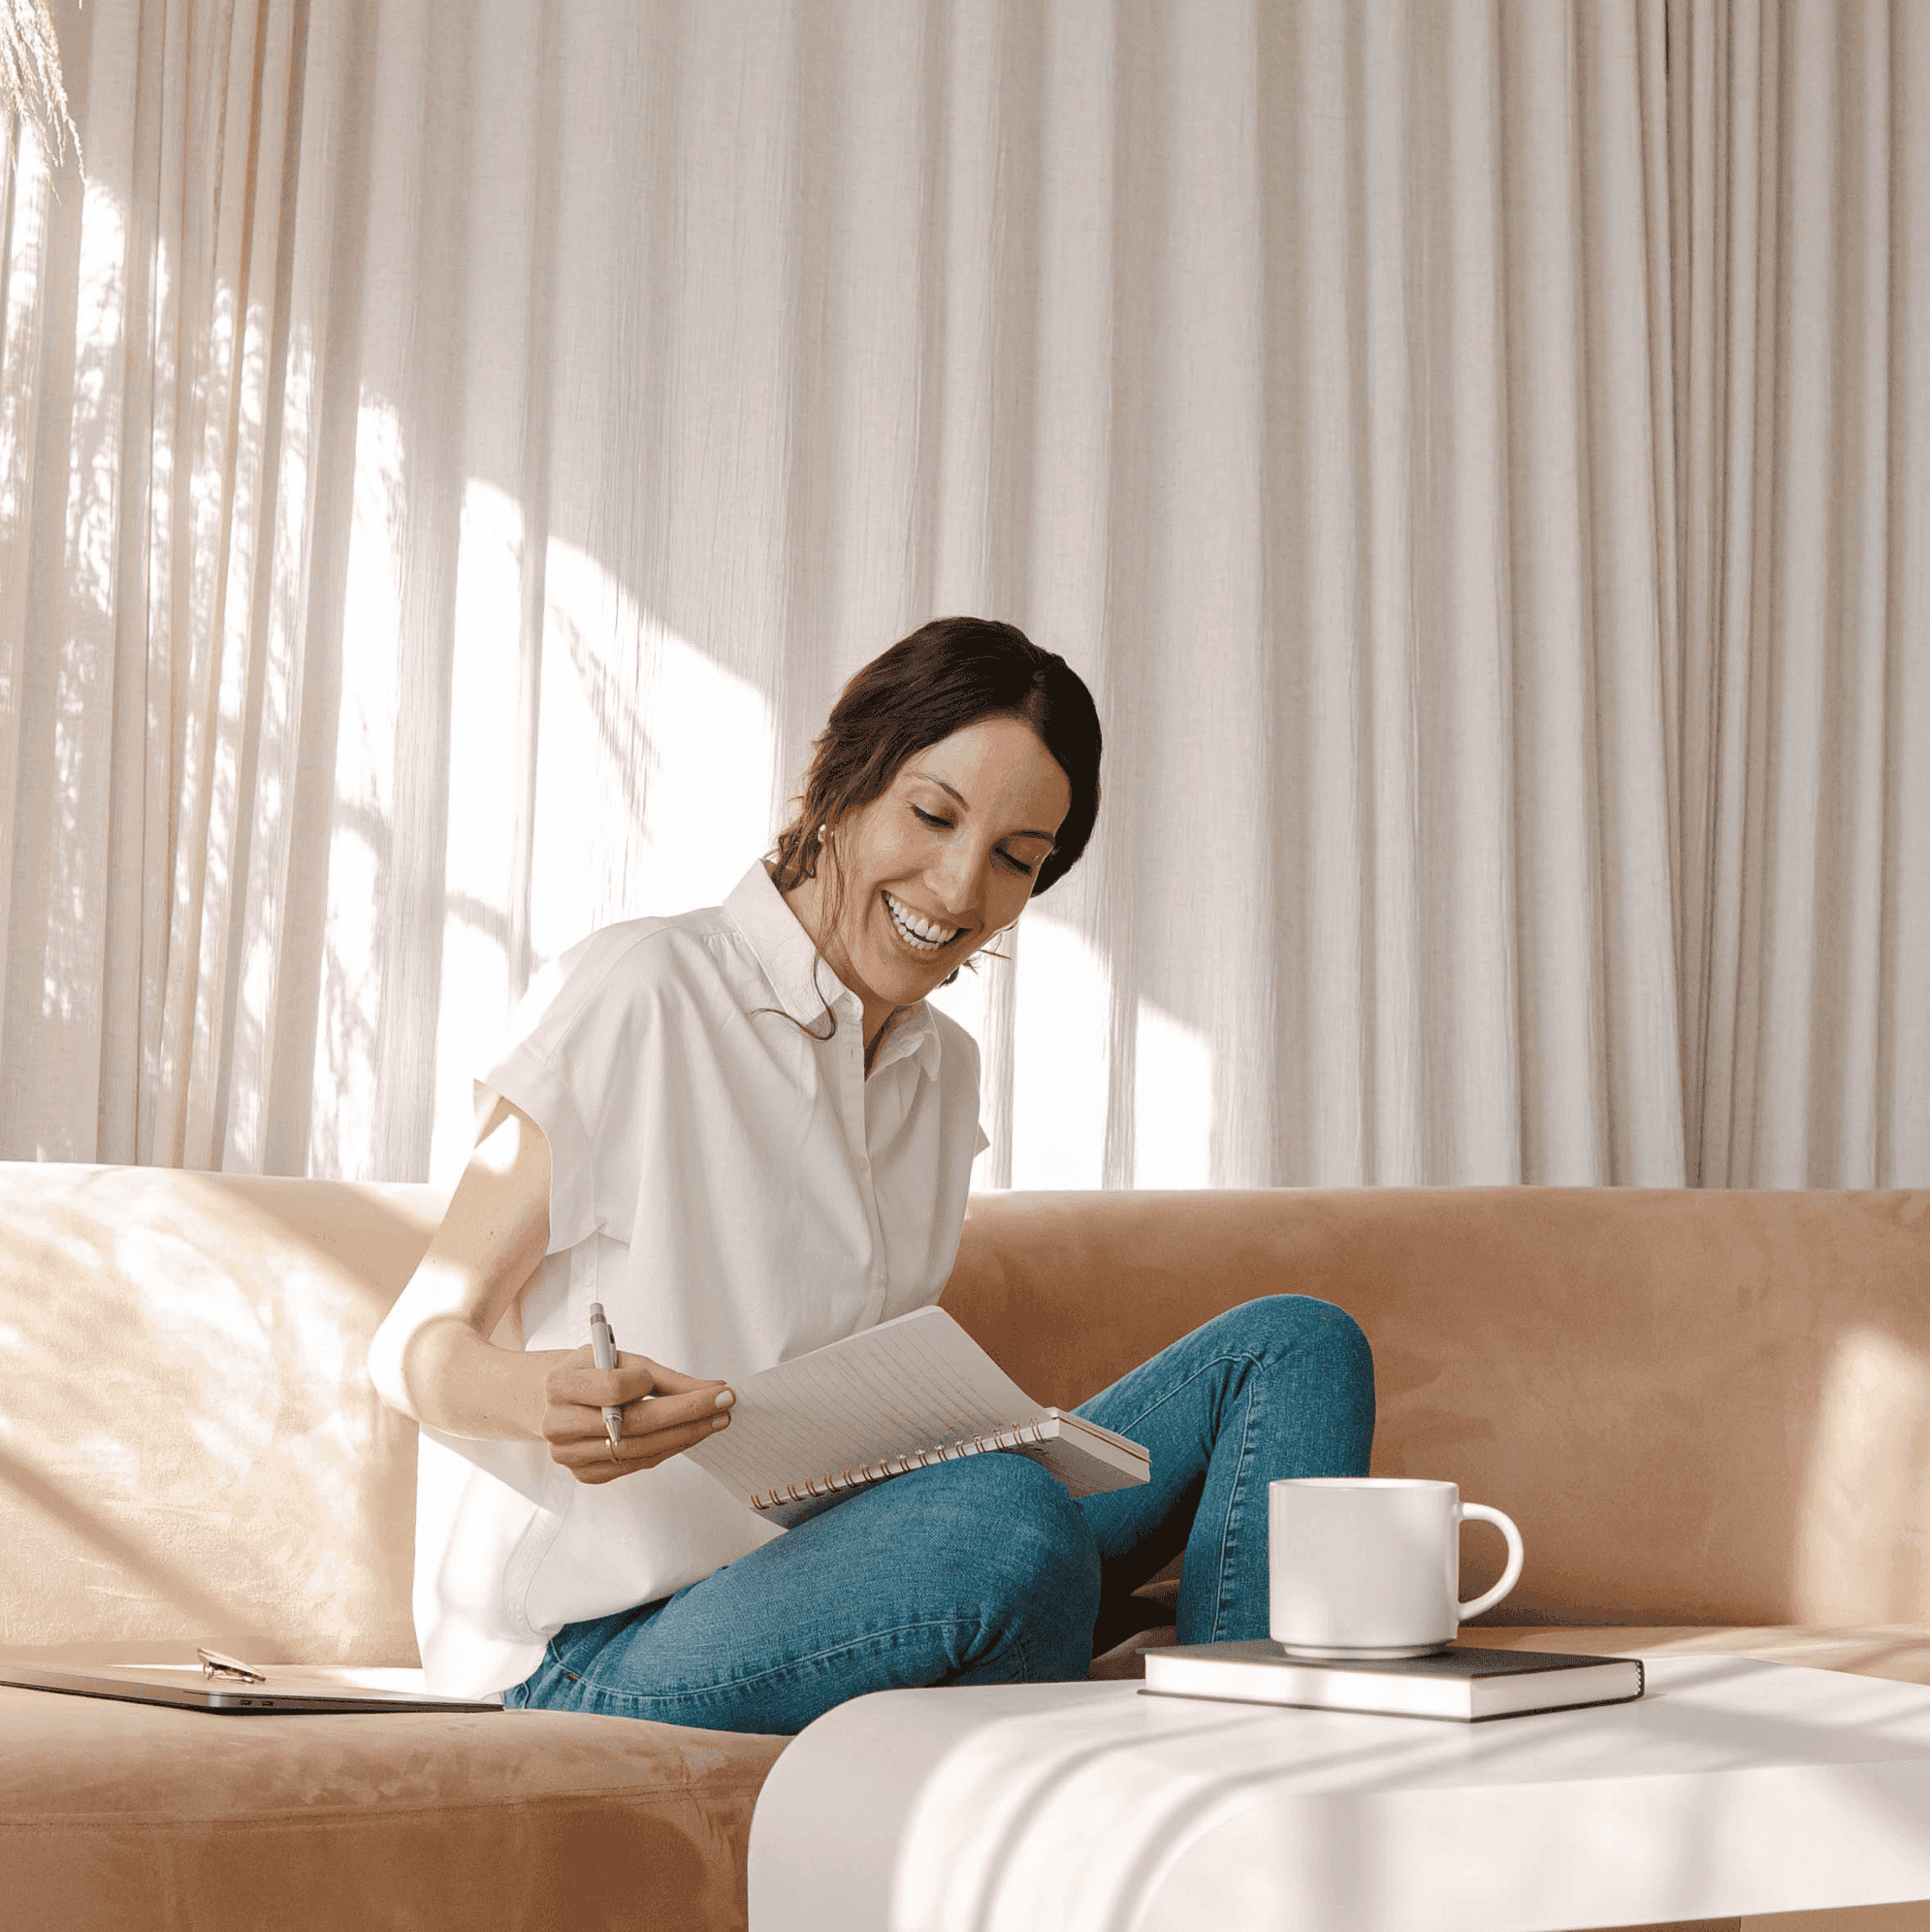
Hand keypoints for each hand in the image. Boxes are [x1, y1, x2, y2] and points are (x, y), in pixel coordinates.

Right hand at [542, 1347, 734, 1484]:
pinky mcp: (584, 1474)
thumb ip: (663, 1376)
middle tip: (725, 1404)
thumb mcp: (619, 1359)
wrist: (555, 1398)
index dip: (657, 1387)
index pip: (615, 1389)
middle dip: (687, 1414)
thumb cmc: (592, 1372)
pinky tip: (688, 1437)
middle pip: (634, 1424)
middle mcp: (557, 1424)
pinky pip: (634, 1465)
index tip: (700, 1384)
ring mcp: (568, 1455)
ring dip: (684, 1437)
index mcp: (560, 1385)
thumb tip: (713, 1388)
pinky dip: (666, 1451)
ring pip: (638, 1450)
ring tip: (714, 1422)